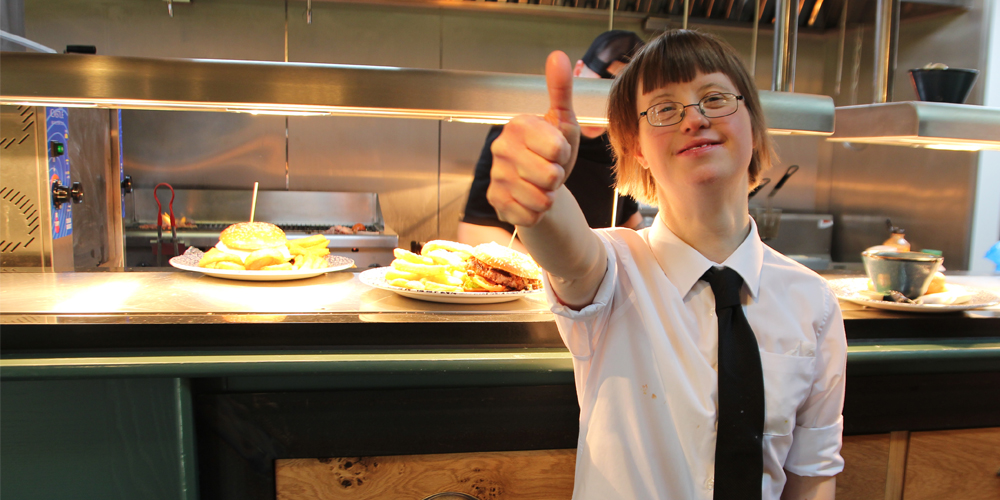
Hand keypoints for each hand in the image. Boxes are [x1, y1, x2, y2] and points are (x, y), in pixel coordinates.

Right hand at [487, 51, 580, 226]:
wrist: (538, 185)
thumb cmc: (551, 152)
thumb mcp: (562, 121)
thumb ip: (560, 90)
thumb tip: (558, 56)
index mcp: (517, 125)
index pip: (557, 148)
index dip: (564, 154)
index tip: (557, 151)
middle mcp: (501, 149)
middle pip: (551, 175)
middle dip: (558, 178)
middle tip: (549, 171)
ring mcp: (496, 177)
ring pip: (541, 199)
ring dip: (548, 196)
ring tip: (541, 185)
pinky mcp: (495, 202)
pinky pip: (530, 215)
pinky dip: (537, 212)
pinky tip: (530, 200)